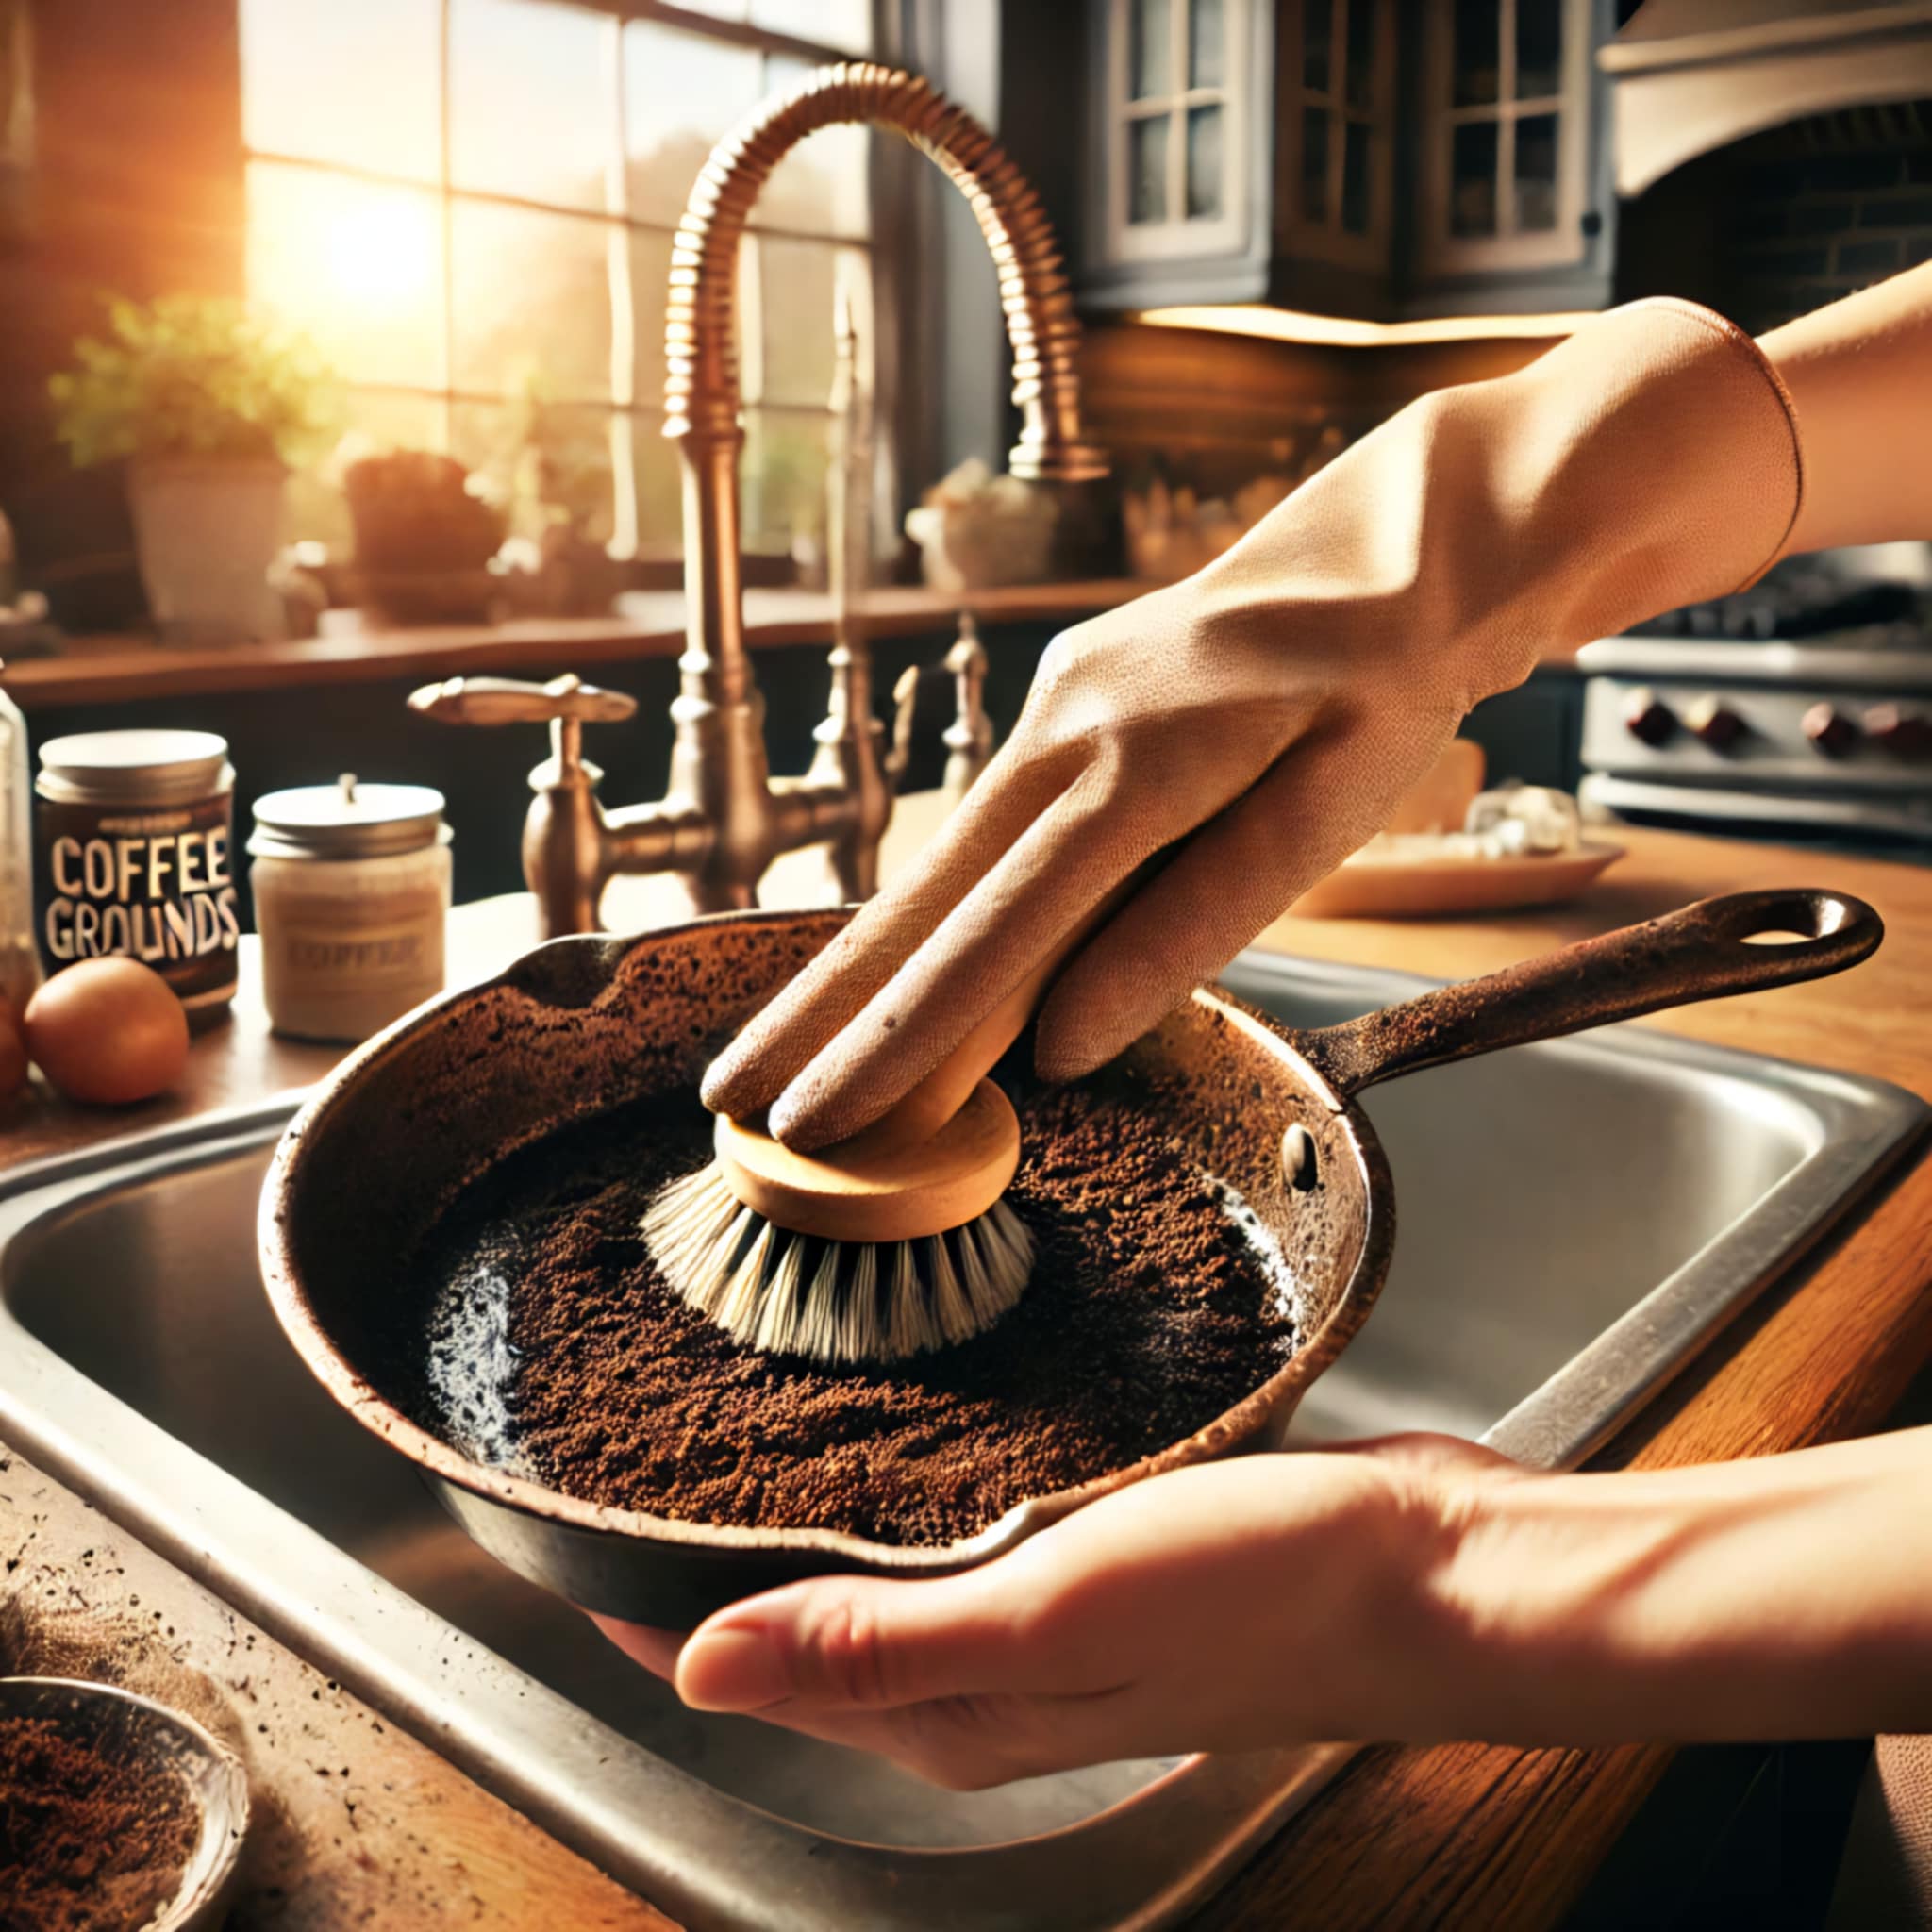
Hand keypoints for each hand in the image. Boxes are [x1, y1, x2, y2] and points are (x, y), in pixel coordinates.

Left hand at [594, 1436, 1521, 1789]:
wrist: (1426, 1568)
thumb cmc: (1263, 1592)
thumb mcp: (1055, 1609)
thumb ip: (879, 1641)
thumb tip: (701, 1664)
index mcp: (955, 1710)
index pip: (755, 1668)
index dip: (653, 1614)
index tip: (565, 1541)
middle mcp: (984, 1680)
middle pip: (803, 1636)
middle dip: (707, 1572)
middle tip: (628, 1465)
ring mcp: (1043, 1623)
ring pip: (878, 1583)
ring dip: (800, 1531)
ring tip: (728, 1443)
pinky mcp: (1096, 1561)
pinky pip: (959, 1536)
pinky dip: (900, 1497)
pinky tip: (899, 1437)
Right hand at [703, 300, 1800, 1149]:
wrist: (1396, 543)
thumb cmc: (1383, 686)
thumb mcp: (1328, 809)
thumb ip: (1196, 921)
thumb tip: (1062, 1041)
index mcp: (1135, 770)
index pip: (993, 939)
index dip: (902, 1038)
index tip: (822, 1118)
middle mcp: (1063, 737)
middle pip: (919, 901)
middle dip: (823, 1009)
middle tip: (733, 1097)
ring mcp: (1050, 716)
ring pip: (931, 866)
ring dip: (853, 966)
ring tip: (780, 1052)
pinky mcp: (1059, 711)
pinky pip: (973, 833)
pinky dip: (920, 913)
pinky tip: (878, 969)